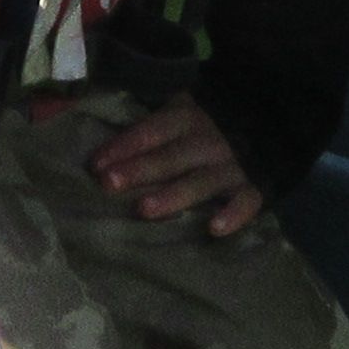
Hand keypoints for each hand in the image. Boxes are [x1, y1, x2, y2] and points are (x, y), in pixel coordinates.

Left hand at [83, 95, 263, 237]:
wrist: (255, 131)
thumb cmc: (190, 137)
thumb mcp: (170, 121)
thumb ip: (140, 131)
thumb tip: (93, 147)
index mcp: (185, 119)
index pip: (152, 131)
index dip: (124, 146)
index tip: (96, 165)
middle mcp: (208, 141)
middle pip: (172, 156)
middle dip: (139, 169)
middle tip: (109, 184)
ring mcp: (230, 166)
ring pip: (202, 181)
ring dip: (173, 195)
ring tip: (144, 209)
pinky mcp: (250, 189)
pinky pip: (246, 201)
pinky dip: (233, 214)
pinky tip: (214, 228)